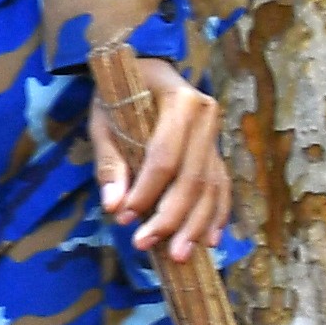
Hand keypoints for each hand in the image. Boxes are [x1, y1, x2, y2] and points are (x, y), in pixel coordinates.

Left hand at [89, 60, 232, 265]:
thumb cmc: (120, 93)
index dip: (146, 191)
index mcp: (179, 101)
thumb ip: (110, 163)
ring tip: (180, 256)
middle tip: (149, 246)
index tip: (125, 218)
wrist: (145, 68)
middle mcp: (206, 116)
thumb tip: (114, 206)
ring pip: (211, 187)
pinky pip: (221, 186)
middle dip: (172, 217)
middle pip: (192, 178)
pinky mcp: (217, 150)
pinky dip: (216, 214)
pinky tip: (209, 240)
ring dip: (195, 225)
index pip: (165, 157)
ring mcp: (216, 134)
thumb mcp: (104, 121)